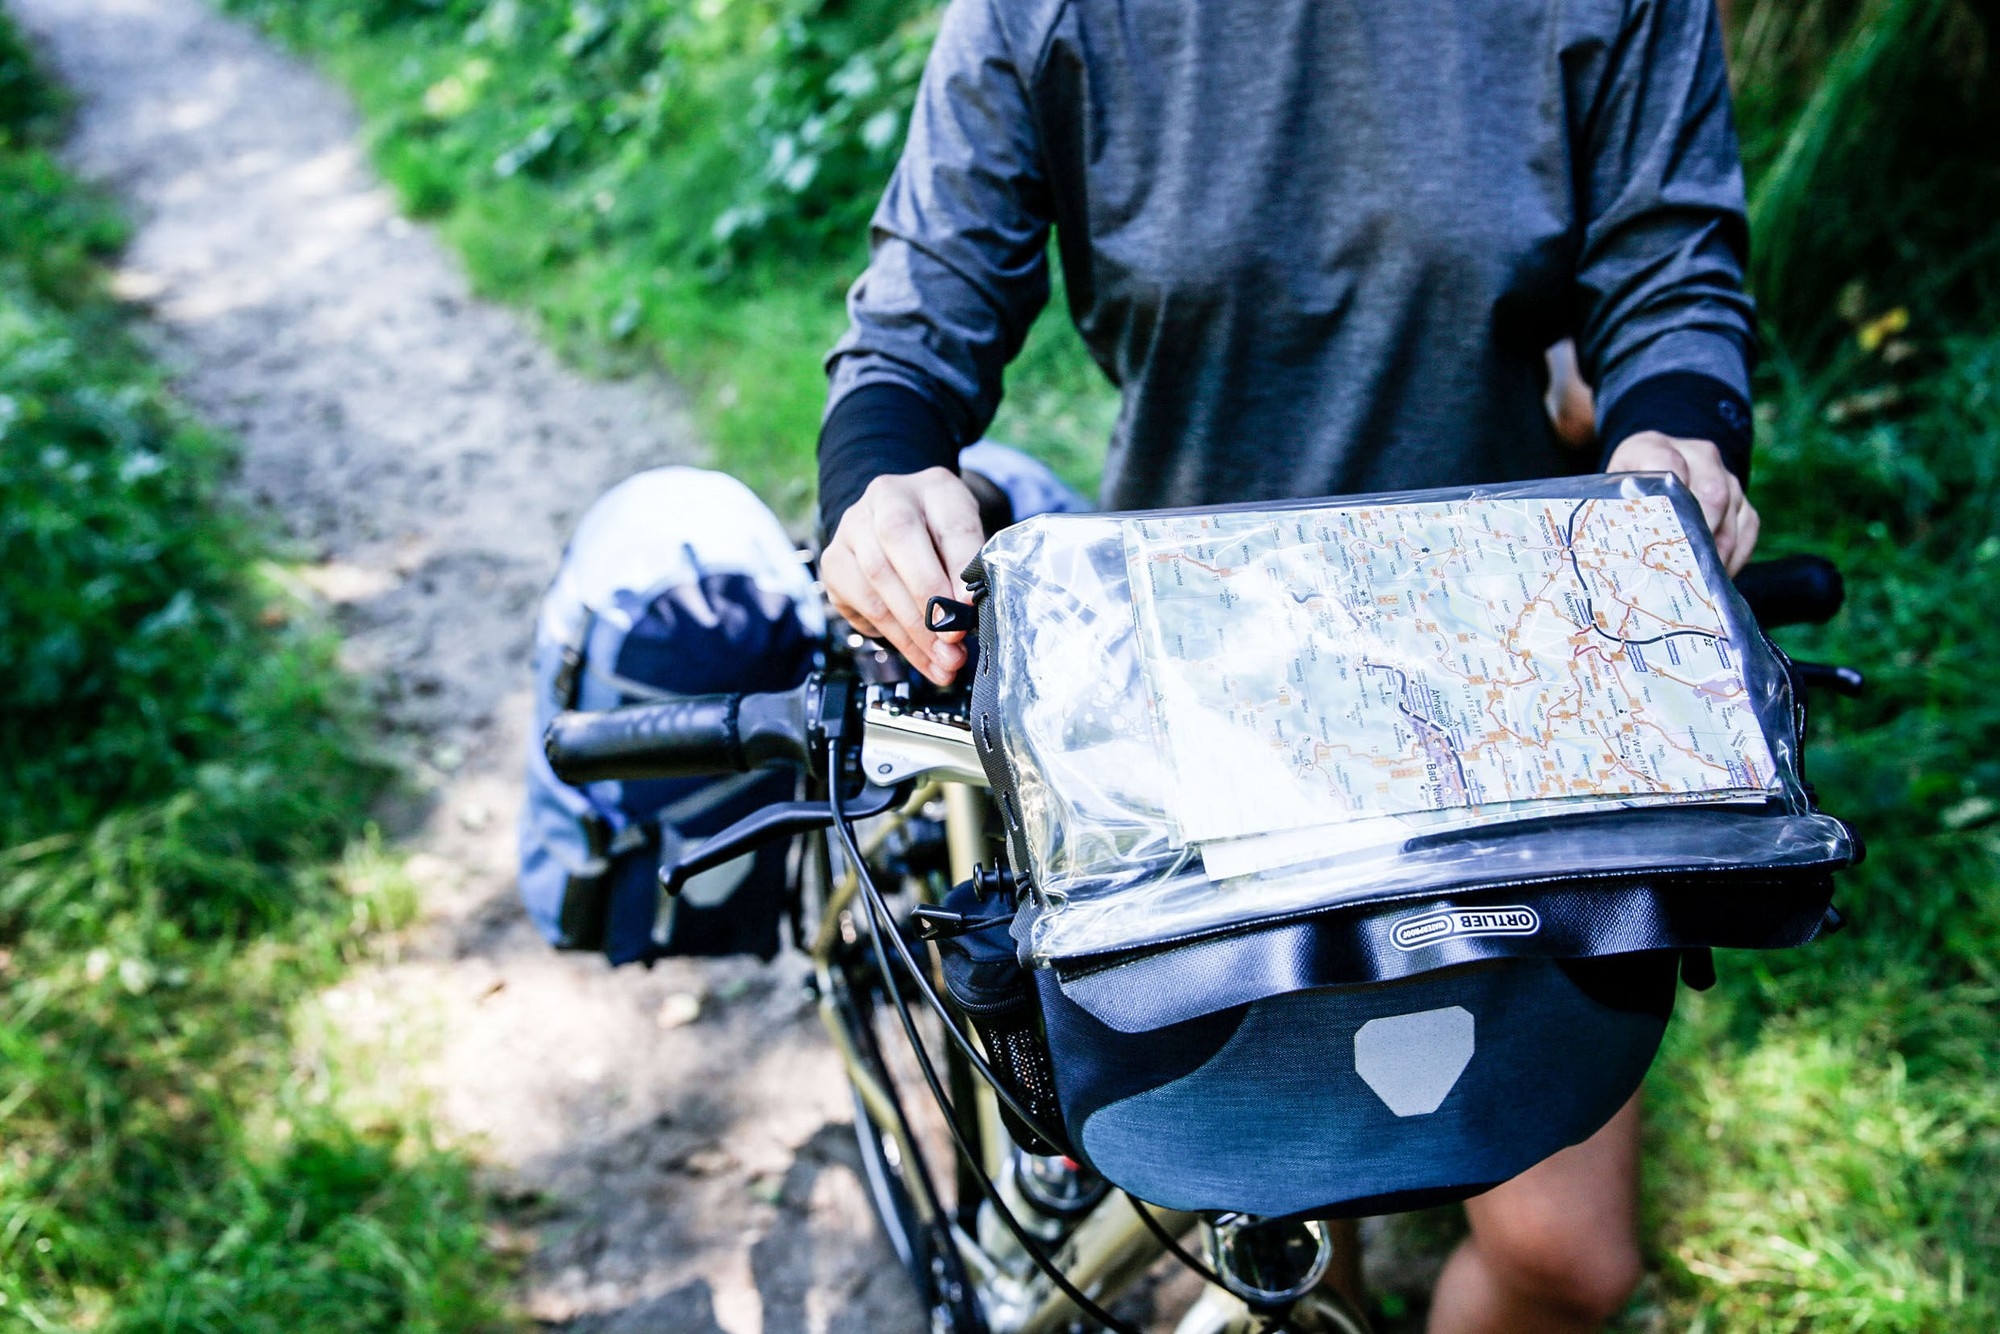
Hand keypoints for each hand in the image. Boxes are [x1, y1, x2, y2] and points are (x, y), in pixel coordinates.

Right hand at [820, 467, 984, 685]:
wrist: (896, 522)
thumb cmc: (940, 534)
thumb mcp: (967, 539)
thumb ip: (970, 564)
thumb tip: (968, 611)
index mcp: (932, 487)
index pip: (948, 521)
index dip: (960, 562)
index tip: (970, 601)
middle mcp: (884, 498)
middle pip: (899, 542)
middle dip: (929, 599)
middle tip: (953, 638)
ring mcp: (851, 529)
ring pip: (877, 581)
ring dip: (915, 632)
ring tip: (945, 661)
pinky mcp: (834, 563)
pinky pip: (864, 607)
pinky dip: (898, 640)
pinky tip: (923, 659)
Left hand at [1604, 432, 1759, 574]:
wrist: (1654, 465)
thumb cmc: (1626, 487)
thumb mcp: (1611, 492)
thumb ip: (1614, 512)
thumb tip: (1609, 554)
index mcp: (1653, 447)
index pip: (1669, 465)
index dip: (1673, 501)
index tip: (1667, 536)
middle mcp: (1696, 455)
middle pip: (1712, 492)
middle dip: (1701, 536)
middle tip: (1687, 571)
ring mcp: (1724, 474)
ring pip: (1734, 512)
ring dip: (1719, 552)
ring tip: (1700, 583)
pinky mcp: (1740, 496)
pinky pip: (1748, 526)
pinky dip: (1736, 555)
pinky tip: (1718, 577)